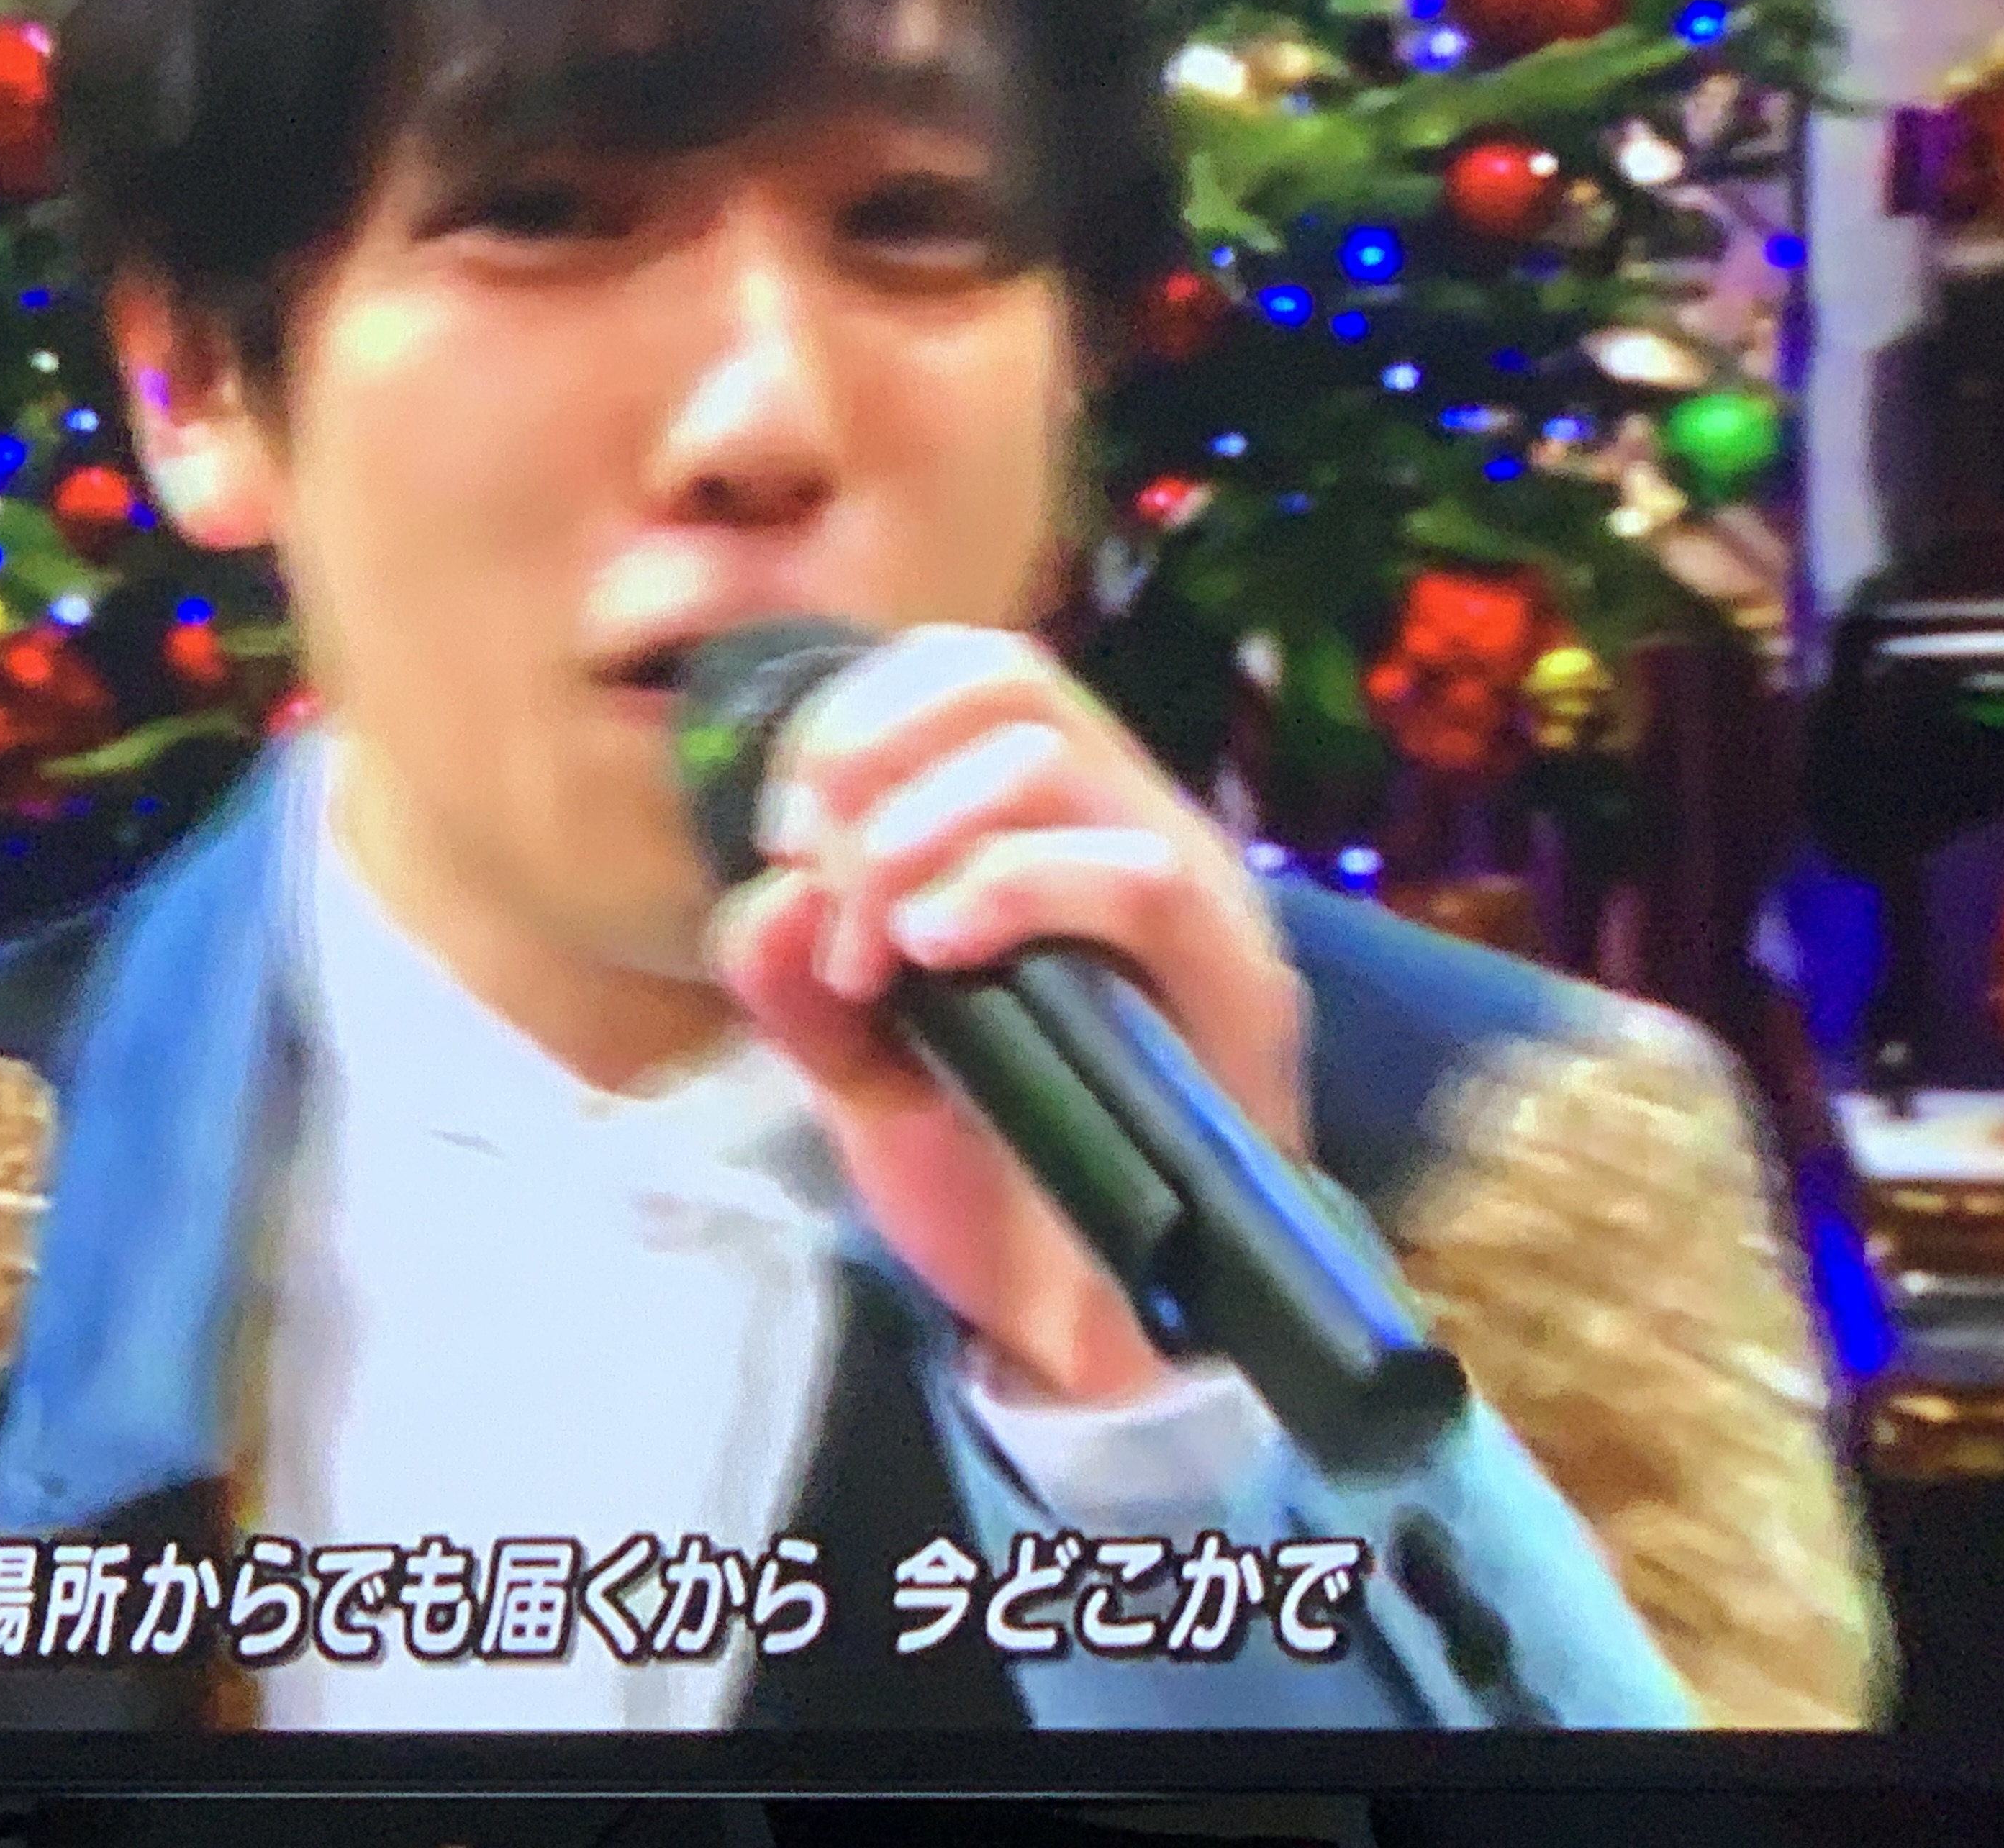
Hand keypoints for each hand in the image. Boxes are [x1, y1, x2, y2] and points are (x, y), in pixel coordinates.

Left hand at [705, 625, 1308, 1409]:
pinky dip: (1006, 888)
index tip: (786, 836)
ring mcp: (1198, 901)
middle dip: (869, 763)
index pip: (965, 672)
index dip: (852, 721)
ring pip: (1052, 757)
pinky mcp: (1234, 986)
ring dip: (915, 836)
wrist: (1076, 1332)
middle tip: (819, 879)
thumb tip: (769, 896)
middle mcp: (1137, 831)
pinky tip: (936, 952)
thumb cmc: (988, 1176)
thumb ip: (793, 976)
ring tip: (875, 953)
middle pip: (1005, 676)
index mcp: (1056, 826)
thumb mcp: (855, 1063)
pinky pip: (1131, 873)